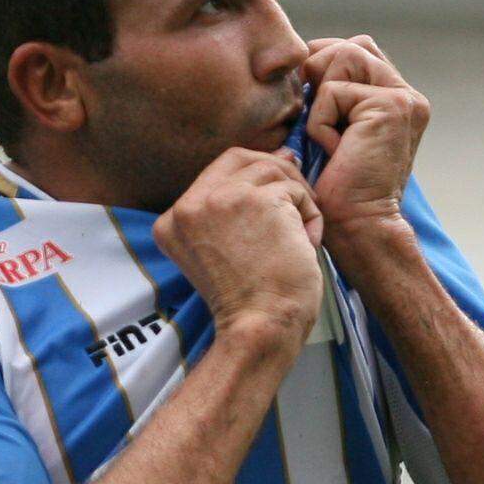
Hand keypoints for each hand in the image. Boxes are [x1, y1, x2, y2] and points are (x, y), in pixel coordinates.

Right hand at [157, 147, 321, 347]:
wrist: (260, 327)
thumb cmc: (249, 300)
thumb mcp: (221, 250)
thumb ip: (235, 207)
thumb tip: (284, 156)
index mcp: (173, 220)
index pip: (215, 173)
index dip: (250, 174)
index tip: (277, 189)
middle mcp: (189, 205)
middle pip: (239, 158)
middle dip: (274, 171)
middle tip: (298, 194)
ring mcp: (221, 199)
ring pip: (271, 171)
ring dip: (296, 198)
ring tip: (302, 235)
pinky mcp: (258, 200)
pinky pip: (295, 191)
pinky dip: (311, 215)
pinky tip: (308, 244)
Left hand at [298, 36, 428, 258]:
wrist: (357, 227)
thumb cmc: (337, 189)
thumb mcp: (333, 132)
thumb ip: (331, 95)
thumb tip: (303, 60)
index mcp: (398, 101)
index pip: (358, 50)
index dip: (325, 61)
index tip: (308, 97)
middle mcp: (408, 96)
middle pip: (353, 46)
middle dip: (321, 70)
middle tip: (312, 115)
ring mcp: (404, 99)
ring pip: (345, 56)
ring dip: (322, 98)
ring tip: (329, 137)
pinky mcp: (391, 106)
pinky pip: (333, 90)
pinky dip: (320, 122)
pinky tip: (333, 151)